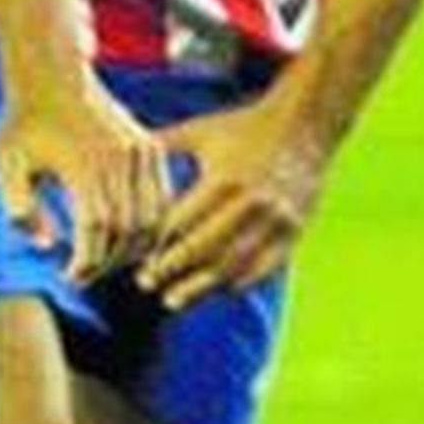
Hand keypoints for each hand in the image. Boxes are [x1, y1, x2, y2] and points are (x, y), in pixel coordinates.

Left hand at [0, 81, 171, 281]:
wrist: (50, 76)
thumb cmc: (24, 123)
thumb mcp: (7, 166)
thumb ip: (20, 209)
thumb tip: (46, 245)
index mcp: (83, 165)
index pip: (96, 230)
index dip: (86, 262)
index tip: (70, 277)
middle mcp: (118, 158)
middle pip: (127, 229)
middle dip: (108, 261)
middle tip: (86, 275)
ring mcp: (139, 151)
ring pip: (152, 217)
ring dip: (134, 248)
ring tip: (108, 261)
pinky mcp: (149, 146)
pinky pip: (163, 197)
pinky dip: (153, 224)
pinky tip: (130, 238)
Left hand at [137, 92, 327, 308]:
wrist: (305, 124)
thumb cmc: (242, 126)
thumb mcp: (200, 131)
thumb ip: (162, 144)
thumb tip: (117, 150)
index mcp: (224, 180)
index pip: (182, 223)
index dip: (157, 244)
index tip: (136, 260)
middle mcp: (252, 203)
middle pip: (204, 250)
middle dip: (172, 271)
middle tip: (145, 284)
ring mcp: (277, 221)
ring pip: (233, 265)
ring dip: (201, 287)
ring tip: (173, 300)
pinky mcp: (294, 231)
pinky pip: (264, 268)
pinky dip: (240, 282)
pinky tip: (218, 291)